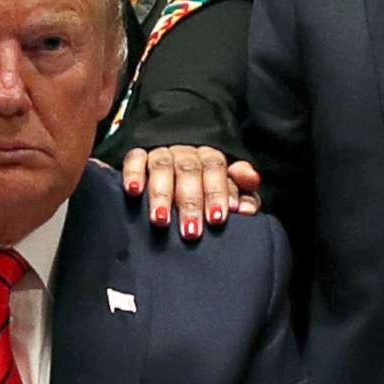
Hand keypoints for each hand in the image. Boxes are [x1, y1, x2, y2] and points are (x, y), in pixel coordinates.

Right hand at [120, 146, 260, 240]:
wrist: (175, 161)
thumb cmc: (205, 185)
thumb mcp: (227, 189)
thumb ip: (242, 196)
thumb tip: (249, 208)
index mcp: (210, 158)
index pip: (216, 170)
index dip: (217, 193)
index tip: (217, 218)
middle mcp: (186, 152)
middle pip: (190, 171)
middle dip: (190, 203)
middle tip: (191, 231)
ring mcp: (161, 152)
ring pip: (162, 167)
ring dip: (162, 194)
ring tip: (161, 219)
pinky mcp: (137, 154)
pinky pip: (134, 158)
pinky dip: (133, 174)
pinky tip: (133, 191)